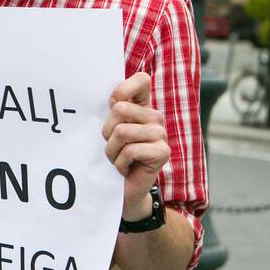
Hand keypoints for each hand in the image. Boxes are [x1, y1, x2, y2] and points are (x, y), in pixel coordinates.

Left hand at [101, 72, 168, 220]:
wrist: (124, 188)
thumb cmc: (114, 156)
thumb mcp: (109, 130)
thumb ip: (113, 111)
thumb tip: (114, 100)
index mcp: (143, 106)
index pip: (141, 80)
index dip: (122, 90)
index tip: (112, 106)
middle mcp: (155, 117)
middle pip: (120, 110)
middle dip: (107, 132)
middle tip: (113, 146)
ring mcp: (161, 134)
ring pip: (122, 132)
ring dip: (112, 150)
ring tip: (118, 158)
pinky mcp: (162, 152)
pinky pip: (130, 150)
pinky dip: (120, 162)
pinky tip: (126, 168)